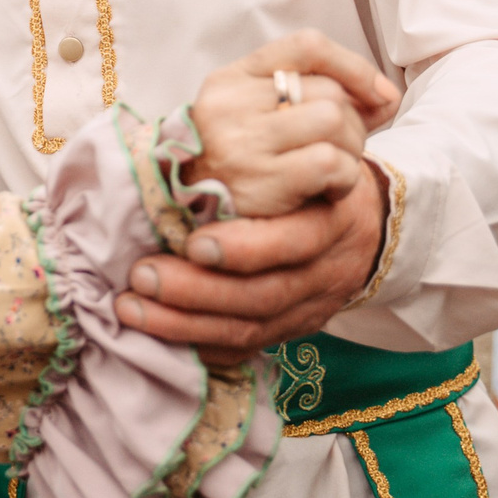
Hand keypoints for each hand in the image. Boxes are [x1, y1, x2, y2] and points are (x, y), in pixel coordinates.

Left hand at [115, 168, 387, 363]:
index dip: (244, 249)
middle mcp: (324, 272)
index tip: (192, 243)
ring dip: (184, 324)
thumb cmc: (314, 181)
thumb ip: (261, 161)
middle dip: (196, 291)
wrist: (365, 228)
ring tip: (132, 309)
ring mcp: (309, 309)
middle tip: (142, 276)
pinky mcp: (292, 332)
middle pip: (262, 295)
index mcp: (330, 220)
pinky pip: (245, 351)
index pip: (293, 242)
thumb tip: (183, 147)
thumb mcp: (305, 160)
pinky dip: (201, 347)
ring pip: (248, 330)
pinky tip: (159, 338)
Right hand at [186, 31, 400, 218]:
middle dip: (355, 122)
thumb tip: (387, 96)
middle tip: (345, 148)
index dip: (354, 66)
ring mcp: (241, 141)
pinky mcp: (258, 182)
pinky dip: (344, 177)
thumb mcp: (258, 118)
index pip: (306, 46)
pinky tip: (329, 189)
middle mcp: (231, 103)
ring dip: (351, 148)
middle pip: (328, 91)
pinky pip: (329, 162)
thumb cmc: (234, 165)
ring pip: (333, 120)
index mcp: (231, 79)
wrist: (181, 212)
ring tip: (337, 167)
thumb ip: (318, 100)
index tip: (379, 94)